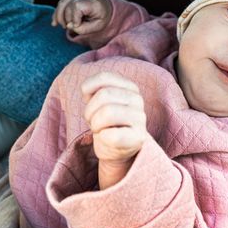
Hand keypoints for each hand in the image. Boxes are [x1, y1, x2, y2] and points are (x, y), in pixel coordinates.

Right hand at [52, 0, 111, 34]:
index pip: (77, 6)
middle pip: (68, 6)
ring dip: (59, 17)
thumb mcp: (97, 26)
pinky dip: (57, 13)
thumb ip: (84, 29)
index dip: (74, 18)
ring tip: (63, 26)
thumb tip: (69, 26)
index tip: (77, 26)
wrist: (106, 6)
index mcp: (93, 1)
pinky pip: (61, 3)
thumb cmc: (102, 17)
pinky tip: (55, 22)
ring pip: (62, 3)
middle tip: (70, 29)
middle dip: (67, 19)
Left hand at [82, 72, 147, 188]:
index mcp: (130, 87)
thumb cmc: (106, 123)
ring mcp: (140, 119)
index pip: (104, 78)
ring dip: (95, 125)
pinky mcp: (138, 138)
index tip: (92, 103)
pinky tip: (108, 139)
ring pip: (107, 113)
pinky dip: (102, 138)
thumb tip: (86, 89)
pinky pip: (111, 135)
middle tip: (94, 122)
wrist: (117, 149)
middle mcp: (138, 100)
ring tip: (101, 130)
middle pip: (103, 95)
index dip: (89, 91)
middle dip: (90, 111)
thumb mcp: (99, 101)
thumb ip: (95, 88)